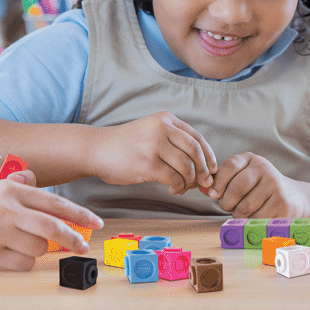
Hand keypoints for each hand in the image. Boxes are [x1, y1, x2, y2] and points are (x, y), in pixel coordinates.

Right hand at [0, 179, 103, 270]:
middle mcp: (5, 207)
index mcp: (8, 189)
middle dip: (73, 238)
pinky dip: (20, 264)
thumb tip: (54, 210)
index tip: (94, 223)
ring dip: (35, 251)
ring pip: (38, 248)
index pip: (54, 202)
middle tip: (83, 246)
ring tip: (14, 246)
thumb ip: (20, 196)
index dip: (79, 214)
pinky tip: (4, 256)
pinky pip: (21, 265)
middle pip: (53, 226)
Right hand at [90, 111, 216, 193]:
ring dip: (190, 182)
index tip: (213, 170)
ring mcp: (154, 146)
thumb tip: (203, 168)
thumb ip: (174, 143)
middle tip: (204, 183)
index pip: (197, 138)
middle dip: (204, 171)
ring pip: (187, 167)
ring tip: (183, 187)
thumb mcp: (150, 132)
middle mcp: (161, 129)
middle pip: (196, 152)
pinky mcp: (147, 164)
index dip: (209, 156)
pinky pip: (174, 179)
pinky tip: (173, 189)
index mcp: (164, 119)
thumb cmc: (124, 145)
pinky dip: (178, 187)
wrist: (96, 149)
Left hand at [204, 152, 309, 217]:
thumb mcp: (242, 176)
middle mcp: (264, 168)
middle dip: (226, 202)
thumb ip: (222, 181)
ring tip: (242, 211)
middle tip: (227, 206)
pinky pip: (257, 217)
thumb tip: (200, 187)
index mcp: (251, 159)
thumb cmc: (259, 188)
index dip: (218, 182)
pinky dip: (251, 221)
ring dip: (238, 214)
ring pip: (245, 206)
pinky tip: (255, 216)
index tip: (213, 194)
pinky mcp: (282, 204)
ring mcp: (275, 185)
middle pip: (236, 188)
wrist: (294, 197)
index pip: (230, 166)